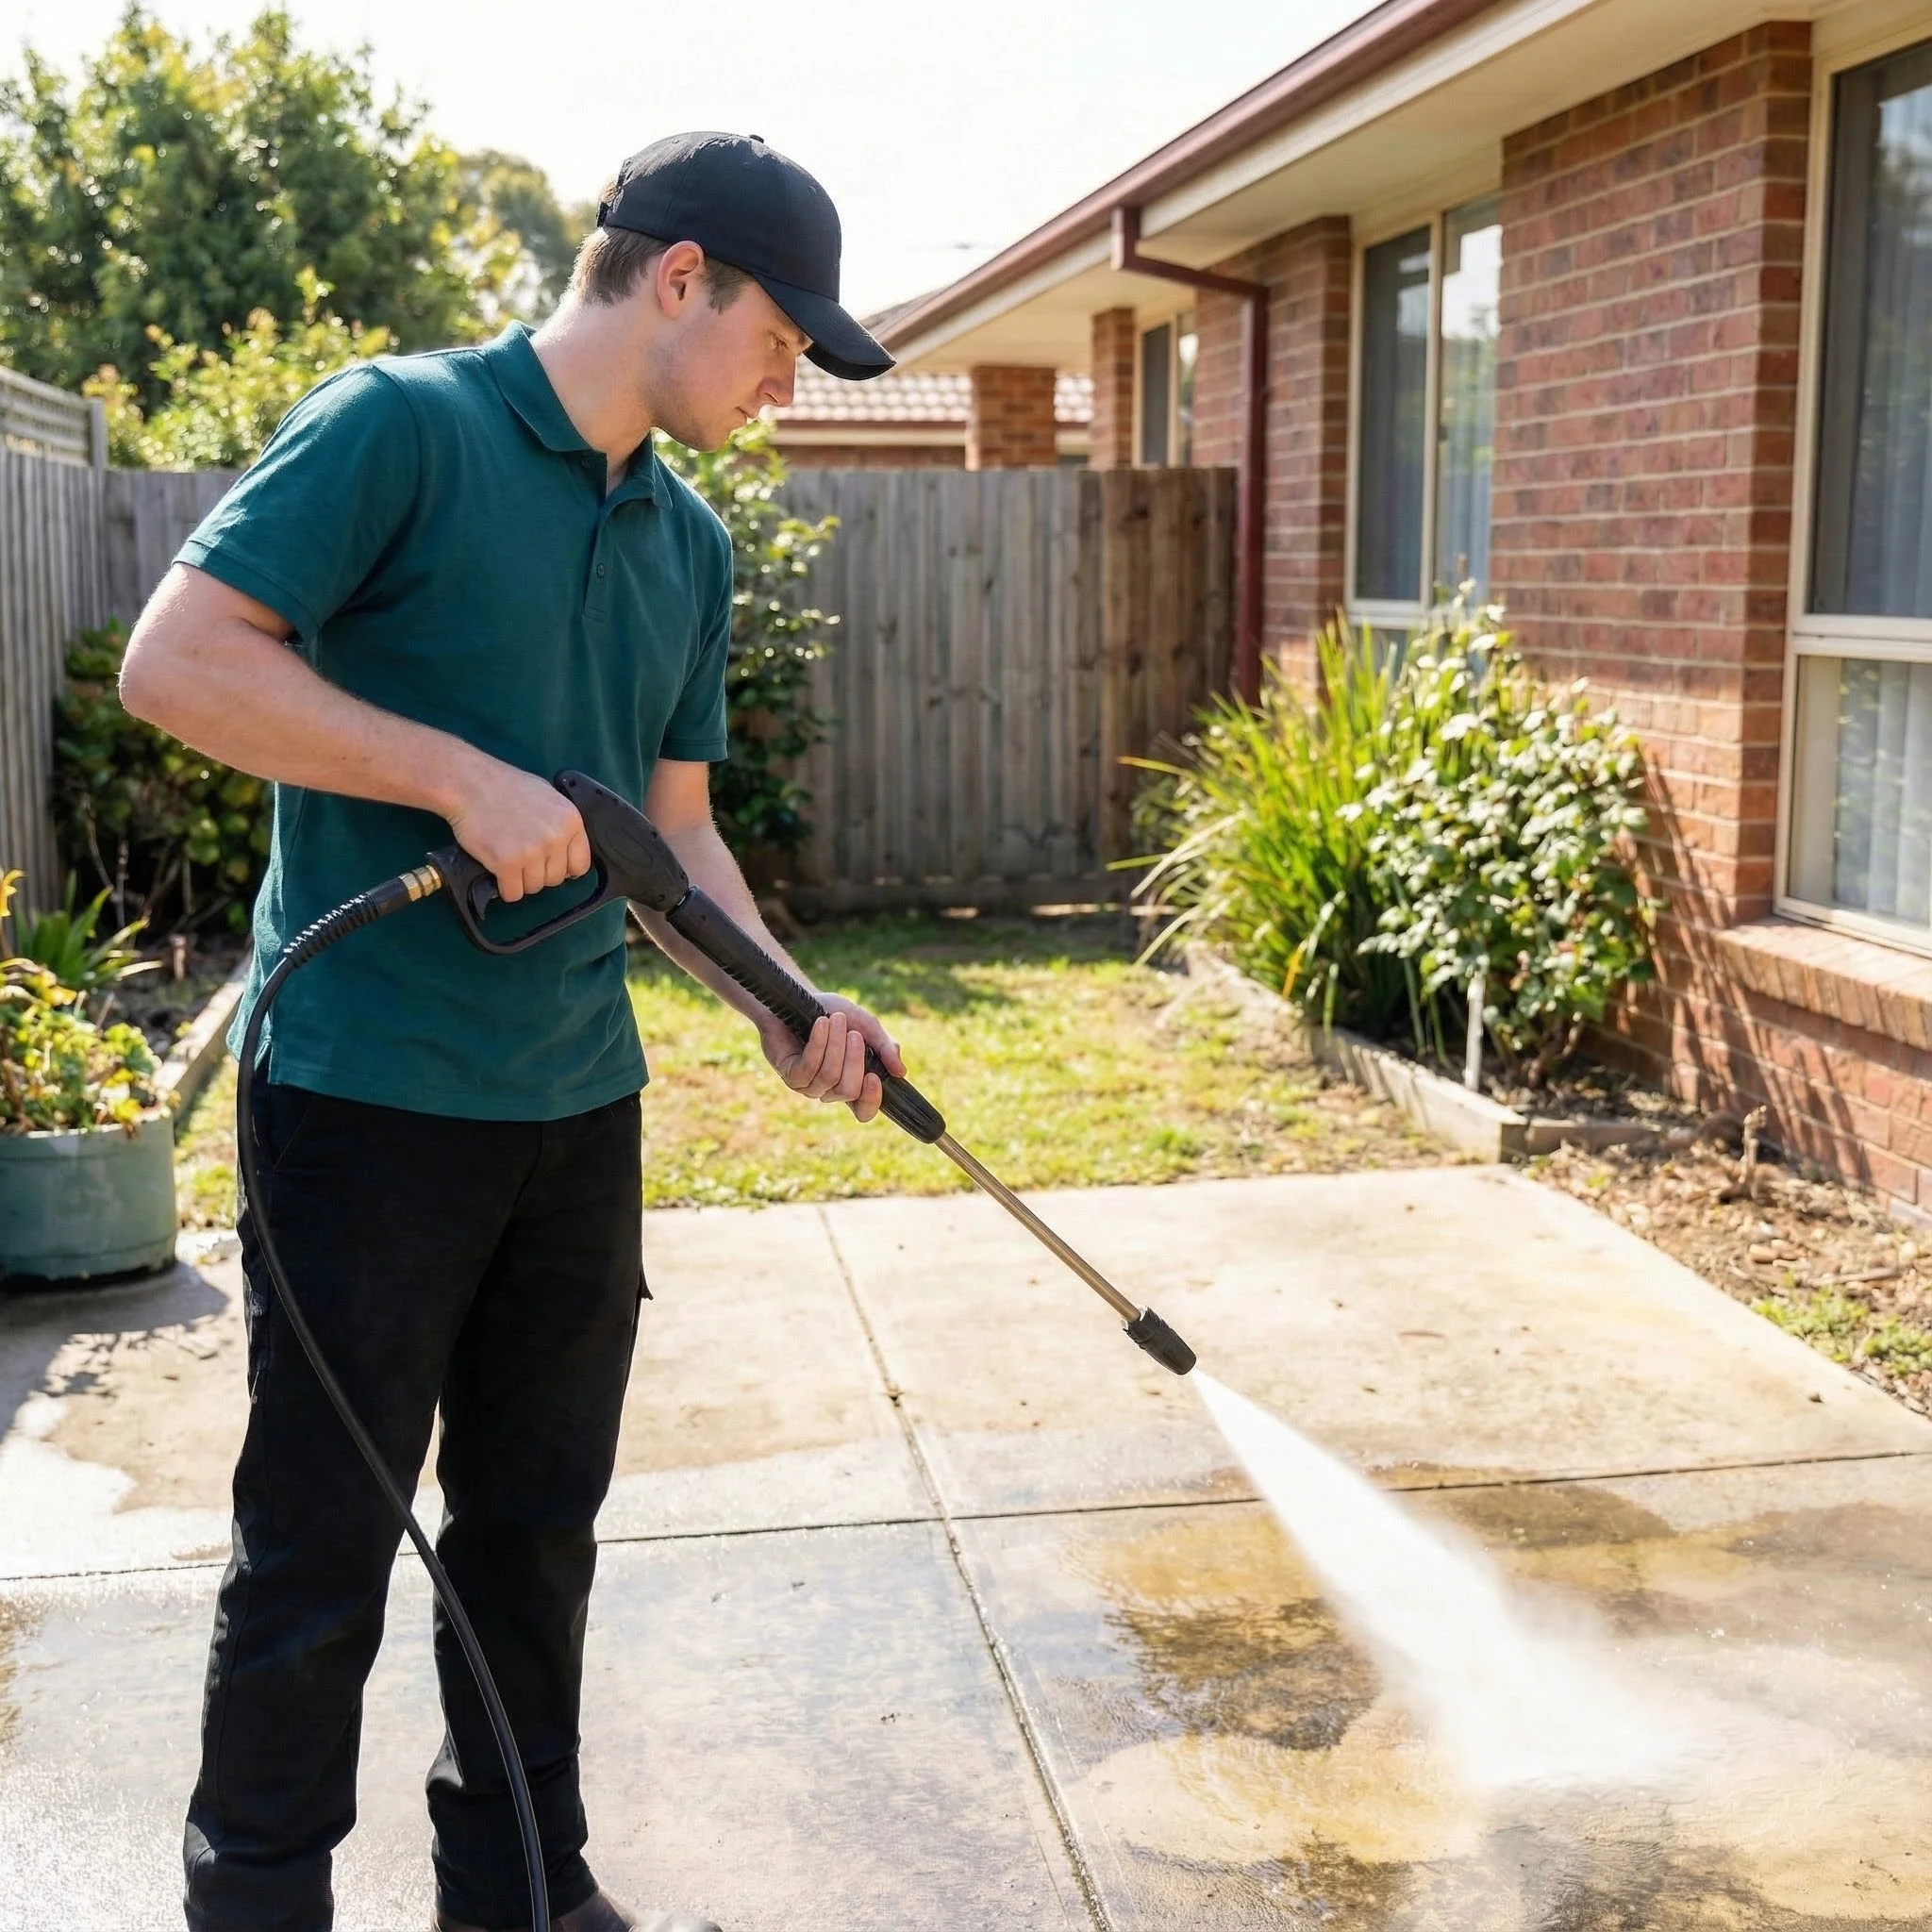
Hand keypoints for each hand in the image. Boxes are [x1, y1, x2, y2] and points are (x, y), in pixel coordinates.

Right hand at [445, 756, 589, 902]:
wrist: (469, 784)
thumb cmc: (505, 787)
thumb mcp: (548, 797)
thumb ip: (561, 824)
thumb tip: (567, 850)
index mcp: (571, 821)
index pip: (580, 864)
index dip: (563, 867)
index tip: (549, 864)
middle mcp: (556, 837)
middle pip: (555, 879)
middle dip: (538, 873)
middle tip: (520, 857)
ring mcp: (532, 852)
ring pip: (534, 887)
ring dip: (519, 880)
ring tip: (506, 859)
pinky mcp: (507, 863)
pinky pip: (513, 893)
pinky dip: (504, 887)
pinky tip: (497, 871)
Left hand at [760, 994, 904, 1122]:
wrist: (798, 997)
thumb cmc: (833, 1013)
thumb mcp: (866, 1026)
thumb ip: (885, 1048)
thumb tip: (901, 1072)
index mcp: (851, 1082)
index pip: (863, 1111)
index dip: (871, 1101)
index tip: (874, 1077)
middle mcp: (829, 1089)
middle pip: (849, 1091)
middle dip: (854, 1059)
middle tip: (853, 1033)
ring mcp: (808, 1085)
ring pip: (829, 1077)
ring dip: (835, 1045)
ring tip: (836, 1019)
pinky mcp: (789, 1075)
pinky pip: (808, 1068)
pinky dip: (819, 1043)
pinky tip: (820, 1024)